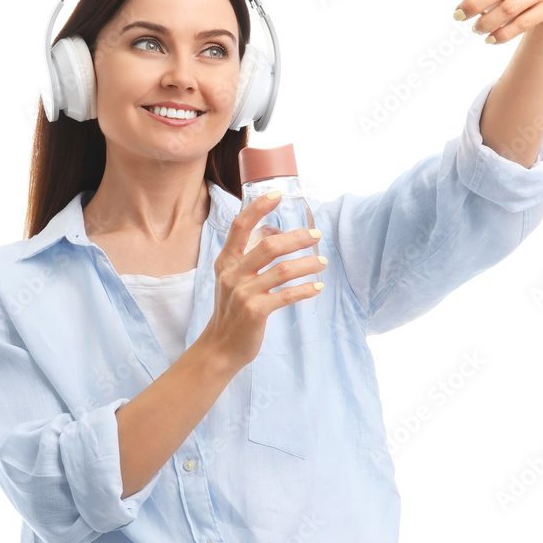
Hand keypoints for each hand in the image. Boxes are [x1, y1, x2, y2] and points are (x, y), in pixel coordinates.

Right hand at [201, 194, 327, 368]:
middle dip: (297, 238)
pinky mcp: (256, 311)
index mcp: (226, 262)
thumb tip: (272, 234)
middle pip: (269, 246)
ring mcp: (243, 293)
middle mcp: (232, 274)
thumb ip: (247, 258)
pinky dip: (305, 290)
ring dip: (307, 264)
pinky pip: (286, 295)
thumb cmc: (231, 311)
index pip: (239, 227)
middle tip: (316, 235)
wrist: (220, 347)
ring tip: (322, 263)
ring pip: (283, 270)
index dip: (257, 208)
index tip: (277, 195)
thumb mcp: (231, 280)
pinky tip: (317, 287)